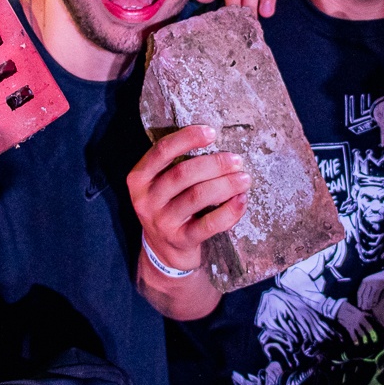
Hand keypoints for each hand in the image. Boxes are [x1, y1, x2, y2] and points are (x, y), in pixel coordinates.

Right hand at [127, 125, 249, 270]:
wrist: (164, 252)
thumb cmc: (169, 206)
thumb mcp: (161, 184)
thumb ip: (176, 164)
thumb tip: (215, 140)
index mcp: (139, 178)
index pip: (161, 151)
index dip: (187, 138)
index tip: (212, 132)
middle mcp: (146, 200)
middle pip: (183, 173)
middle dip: (214, 164)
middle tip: (237, 161)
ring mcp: (161, 222)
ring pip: (197, 196)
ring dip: (225, 185)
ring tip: (244, 179)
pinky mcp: (180, 240)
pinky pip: (208, 224)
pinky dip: (229, 211)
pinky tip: (241, 201)